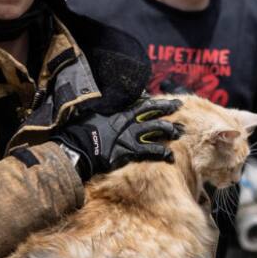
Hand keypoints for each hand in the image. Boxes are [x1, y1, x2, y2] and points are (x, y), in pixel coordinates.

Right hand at [52, 97, 182, 180]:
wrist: (76, 149)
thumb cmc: (81, 133)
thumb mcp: (93, 117)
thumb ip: (105, 113)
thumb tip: (108, 108)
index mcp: (118, 115)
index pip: (142, 106)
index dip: (158, 103)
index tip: (170, 102)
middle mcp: (126, 124)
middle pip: (151, 115)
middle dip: (167, 110)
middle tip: (180, 108)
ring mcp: (127, 138)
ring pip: (153, 131)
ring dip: (168, 130)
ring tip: (179, 132)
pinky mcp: (127, 152)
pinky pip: (148, 151)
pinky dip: (160, 152)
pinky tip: (170, 155)